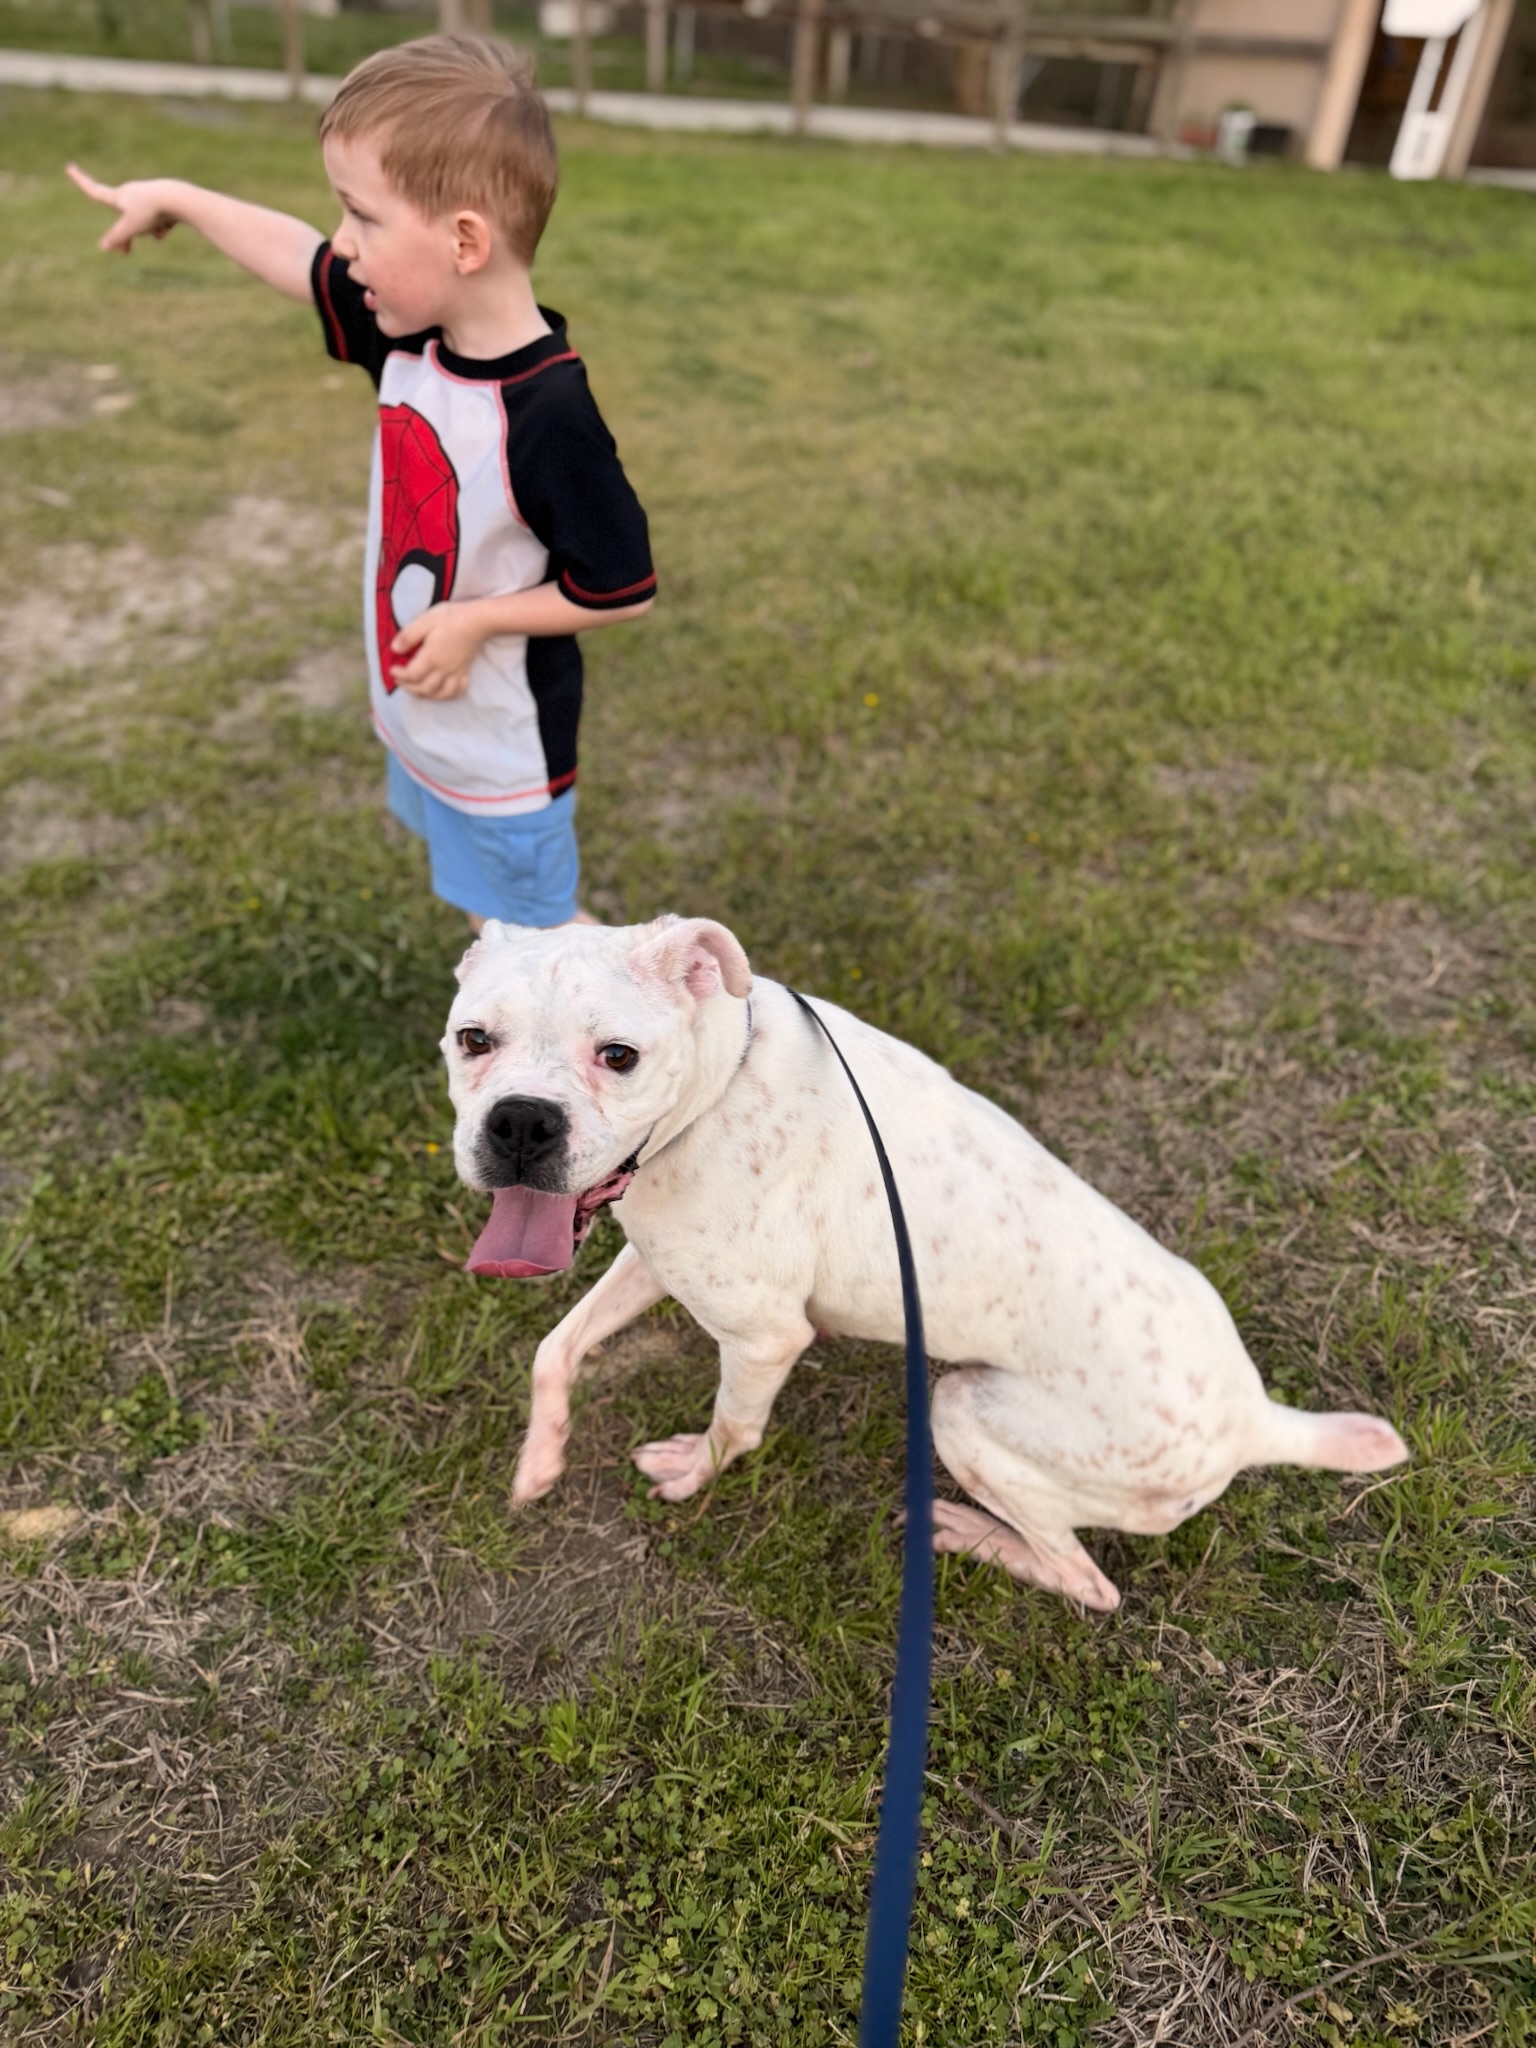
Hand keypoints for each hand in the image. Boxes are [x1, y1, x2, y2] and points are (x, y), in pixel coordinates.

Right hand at [67, 165, 183, 251]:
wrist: (178, 198)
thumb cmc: (151, 211)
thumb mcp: (131, 227)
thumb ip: (117, 237)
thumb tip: (103, 246)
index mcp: (118, 195)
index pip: (95, 190)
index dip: (81, 181)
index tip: (70, 167)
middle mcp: (131, 192)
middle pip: (123, 217)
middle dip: (127, 234)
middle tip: (126, 253)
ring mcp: (147, 195)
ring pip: (143, 220)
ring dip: (148, 229)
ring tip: (158, 231)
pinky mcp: (162, 199)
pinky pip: (157, 218)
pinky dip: (161, 225)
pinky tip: (168, 226)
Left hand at [390, 602, 490, 699]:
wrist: (478, 620)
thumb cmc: (450, 617)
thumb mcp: (425, 620)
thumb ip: (409, 636)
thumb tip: (394, 649)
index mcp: (431, 657)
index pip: (412, 675)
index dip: (399, 675)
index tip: (392, 670)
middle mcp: (444, 669)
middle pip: (424, 688)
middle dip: (409, 688)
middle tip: (400, 681)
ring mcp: (456, 672)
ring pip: (441, 693)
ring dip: (426, 695)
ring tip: (417, 689)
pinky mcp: (466, 671)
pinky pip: (458, 690)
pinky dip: (448, 694)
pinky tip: (441, 690)